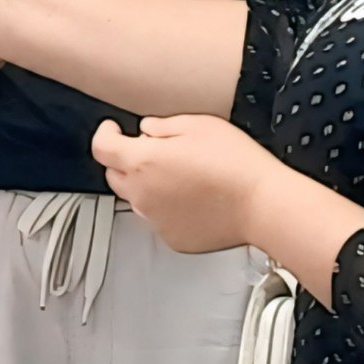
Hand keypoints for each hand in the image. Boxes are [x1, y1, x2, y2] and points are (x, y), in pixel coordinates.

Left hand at [90, 113, 278, 254]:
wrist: (262, 204)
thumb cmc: (236, 163)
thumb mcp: (198, 125)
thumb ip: (163, 126)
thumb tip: (147, 131)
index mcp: (142, 162)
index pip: (101, 148)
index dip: (105, 134)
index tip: (113, 130)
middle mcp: (141, 194)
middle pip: (115, 175)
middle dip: (127, 160)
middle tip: (157, 151)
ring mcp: (155, 220)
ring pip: (138, 198)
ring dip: (149, 185)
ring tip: (185, 175)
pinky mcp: (172, 238)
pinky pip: (159, 218)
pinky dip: (169, 207)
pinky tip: (195, 197)